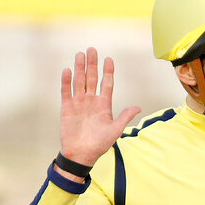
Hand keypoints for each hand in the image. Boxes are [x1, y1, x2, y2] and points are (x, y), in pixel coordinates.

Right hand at [56, 48, 140, 177]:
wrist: (81, 155)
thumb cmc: (99, 145)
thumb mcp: (115, 131)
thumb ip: (125, 117)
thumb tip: (138, 107)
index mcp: (104, 105)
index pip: (106, 84)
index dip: (108, 72)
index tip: (109, 59)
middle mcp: (91, 101)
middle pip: (92, 78)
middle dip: (92, 64)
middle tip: (92, 49)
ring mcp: (79, 103)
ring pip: (79, 81)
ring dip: (79, 68)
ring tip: (80, 55)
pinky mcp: (67, 108)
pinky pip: (66, 92)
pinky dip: (66, 81)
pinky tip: (68, 70)